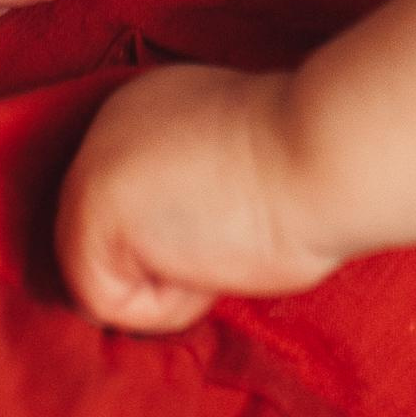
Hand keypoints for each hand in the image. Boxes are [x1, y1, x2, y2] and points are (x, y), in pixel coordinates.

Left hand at [57, 64, 340, 331]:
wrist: (326, 153)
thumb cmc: (310, 175)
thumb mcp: (235, 174)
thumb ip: (190, 196)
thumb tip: (171, 256)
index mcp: (149, 112)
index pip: (135, 216)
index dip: (187, 244)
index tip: (239, 215)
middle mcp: (108, 124)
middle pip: (111, 251)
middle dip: (169, 269)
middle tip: (233, 229)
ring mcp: (90, 161)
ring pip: (106, 280)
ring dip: (168, 288)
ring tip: (224, 237)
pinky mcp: (89, 206)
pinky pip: (105, 302)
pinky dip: (160, 304)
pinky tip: (206, 255)